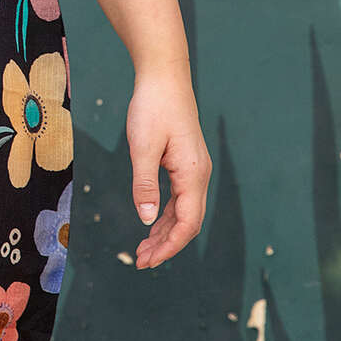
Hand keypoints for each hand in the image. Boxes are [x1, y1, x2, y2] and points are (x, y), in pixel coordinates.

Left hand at [125, 61, 211, 268]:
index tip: (148, 261)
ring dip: (165, 232)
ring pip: (184, 212)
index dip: (169, 246)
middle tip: (141, 261)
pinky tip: (151, 222)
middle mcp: (199, 175)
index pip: (187, 223)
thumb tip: (145, 220)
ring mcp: (195, 169)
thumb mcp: (142, 147)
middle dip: (166, 245)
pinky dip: (166, 215)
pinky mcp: (186, 163)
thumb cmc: (152, 108)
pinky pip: (180, 198)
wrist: (164, 78)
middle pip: (188, 222)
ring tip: (143, 249)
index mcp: (192, 174)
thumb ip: (144, 184)